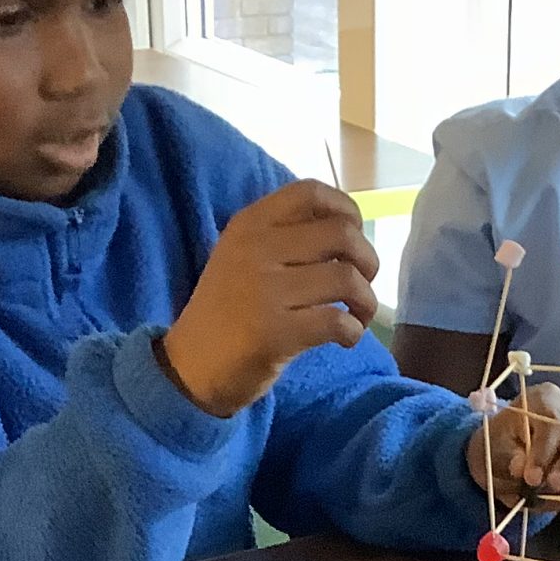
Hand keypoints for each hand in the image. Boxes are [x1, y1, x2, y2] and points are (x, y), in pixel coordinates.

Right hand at [159, 181, 379, 416]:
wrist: (190, 368)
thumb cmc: (228, 312)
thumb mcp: (243, 257)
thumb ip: (285, 236)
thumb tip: (350, 229)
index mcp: (249, 224)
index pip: (311, 192)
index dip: (347, 210)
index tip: (354, 236)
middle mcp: (256, 249)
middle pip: (342, 235)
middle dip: (368, 261)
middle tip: (362, 285)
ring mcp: (264, 291)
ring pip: (347, 279)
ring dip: (366, 302)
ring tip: (357, 316)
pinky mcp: (275, 332)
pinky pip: (338, 321)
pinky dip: (354, 331)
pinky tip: (345, 339)